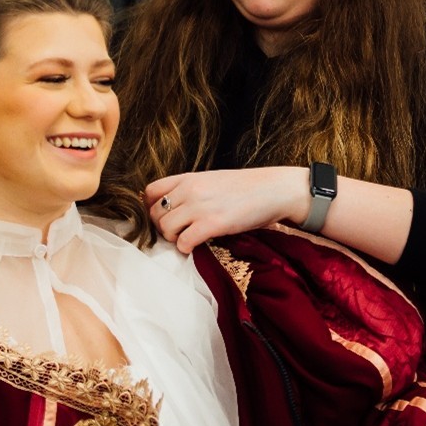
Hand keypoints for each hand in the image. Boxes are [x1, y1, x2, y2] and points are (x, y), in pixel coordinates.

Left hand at [144, 167, 305, 251]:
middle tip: (177, 233)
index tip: (162, 217)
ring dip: (173, 239)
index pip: (151, 191)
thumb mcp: (212, 180)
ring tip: (187, 239)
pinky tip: (197, 246)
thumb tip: (173, 206)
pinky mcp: (212, 224)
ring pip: (165, 229)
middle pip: (155, 213)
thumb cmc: (246, 188)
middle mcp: (190, 190)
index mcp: (189, 177)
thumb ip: (191, 189)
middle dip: (161, 227)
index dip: (151, 208)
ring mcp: (200, 207)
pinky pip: (183, 242)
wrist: (274, 190)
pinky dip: (186, 248)